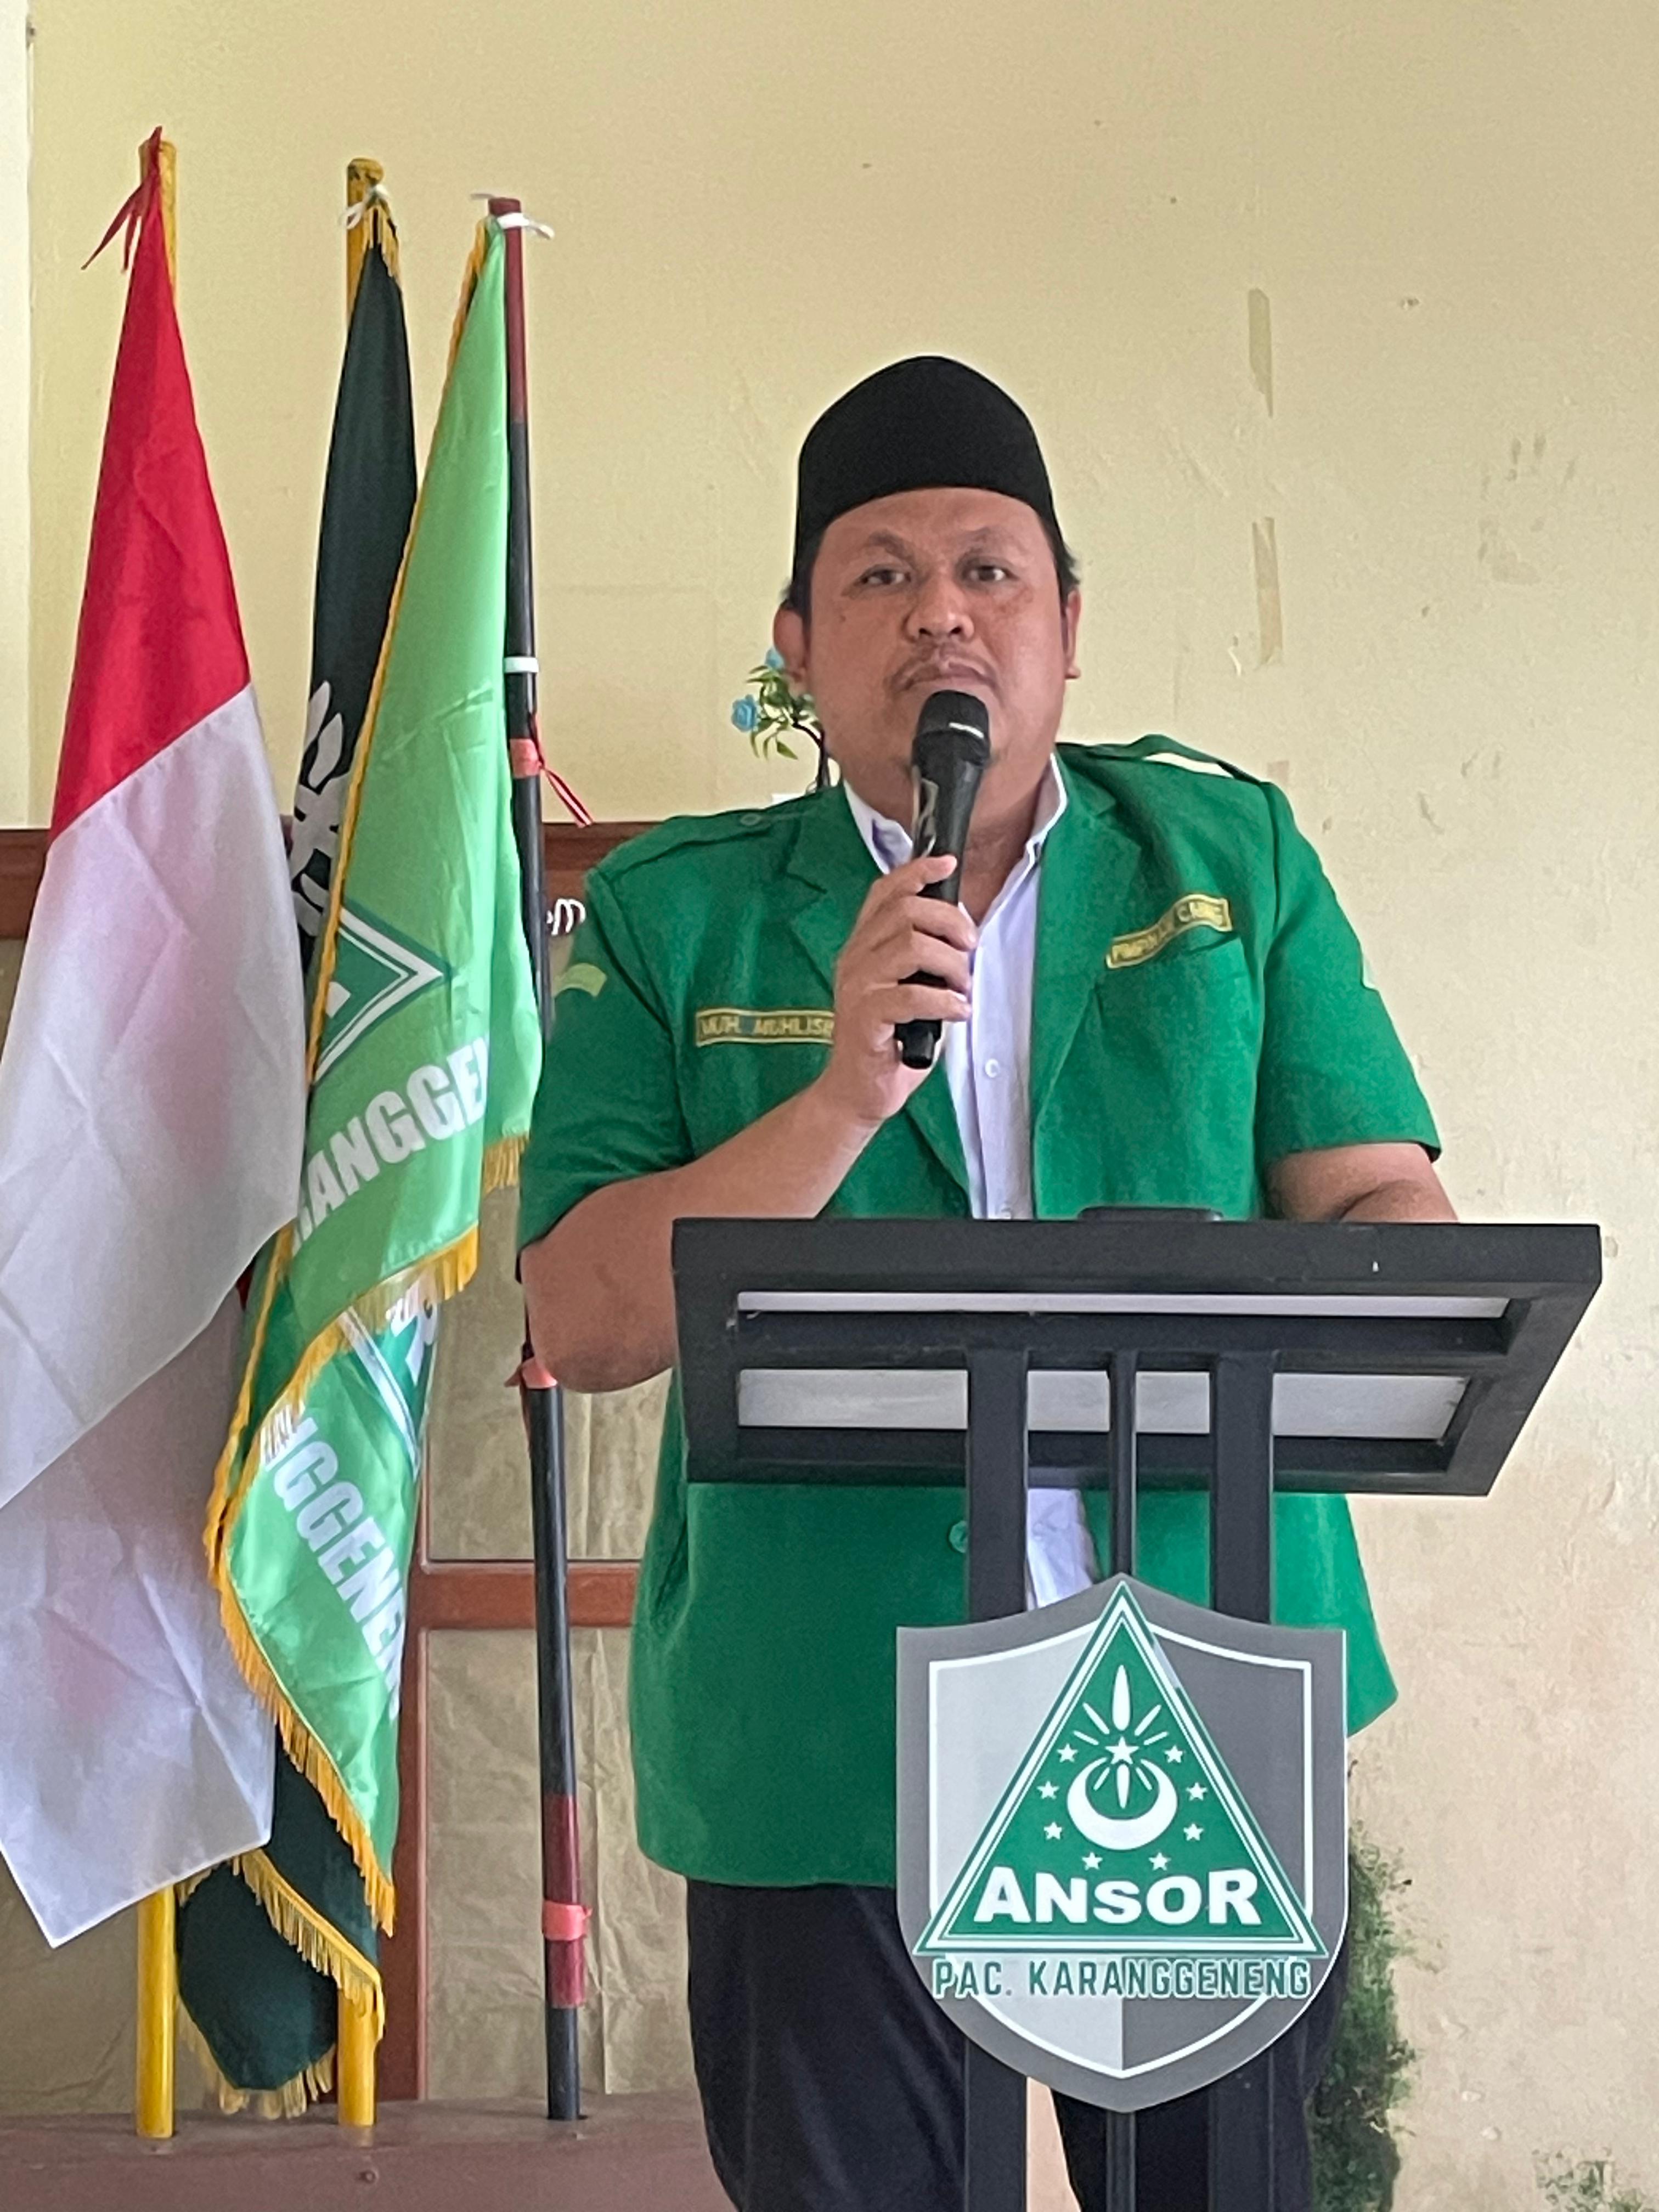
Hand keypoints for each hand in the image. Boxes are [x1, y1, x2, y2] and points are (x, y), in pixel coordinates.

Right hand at [814, 854, 974, 1131]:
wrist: (857, 1091)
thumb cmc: (889, 1040)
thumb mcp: (907, 987)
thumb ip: (922, 958)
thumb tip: (961, 933)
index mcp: (863, 946)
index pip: (884, 893)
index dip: (917, 872)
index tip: (948, 864)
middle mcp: (855, 959)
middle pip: (905, 911)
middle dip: (949, 921)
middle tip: (969, 946)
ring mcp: (857, 988)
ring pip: (910, 946)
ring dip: (950, 963)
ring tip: (962, 986)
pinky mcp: (865, 1018)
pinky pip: (911, 995)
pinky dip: (945, 1001)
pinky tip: (958, 1012)